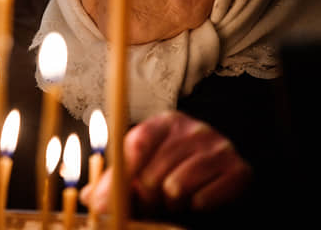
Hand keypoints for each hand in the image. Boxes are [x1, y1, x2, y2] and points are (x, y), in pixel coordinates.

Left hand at [81, 111, 251, 213]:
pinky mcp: (238, 170)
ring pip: (177, 187)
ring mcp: (218, 146)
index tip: (108, 199)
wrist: (224, 169)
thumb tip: (88, 198)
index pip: (137, 143)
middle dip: (148, 195)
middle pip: (154, 172)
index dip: (122, 174)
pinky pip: (203, 199)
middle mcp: (193, 128)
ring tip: (176, 196)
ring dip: (172, 201)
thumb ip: (116, 179)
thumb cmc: (175, 166)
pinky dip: (196, 206)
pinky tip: (198, 197)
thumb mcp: (144, 165)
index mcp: (165, 122)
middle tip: (154, 198)